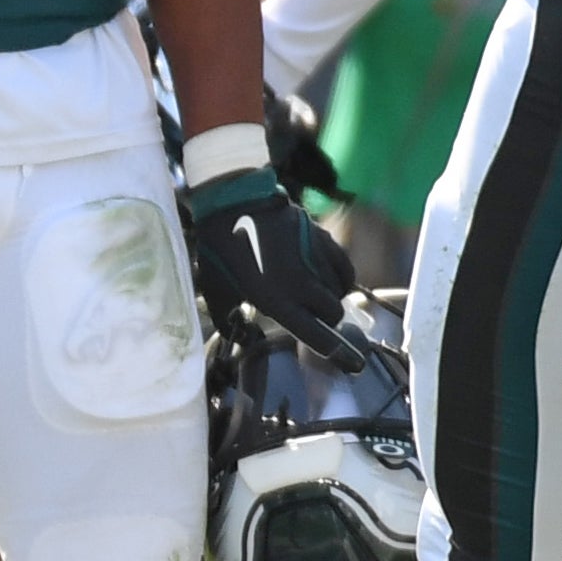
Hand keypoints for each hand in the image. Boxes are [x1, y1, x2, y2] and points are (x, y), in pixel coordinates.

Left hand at [188, 168, 363, 371]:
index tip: (343, 359)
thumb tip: (247, 337)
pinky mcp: (322, 239)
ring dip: (331, 297)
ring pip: (339, 291)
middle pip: (333, 314)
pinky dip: (341, 277)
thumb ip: (229, 321)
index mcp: (277, 302)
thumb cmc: (219, 250)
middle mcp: (302, 285)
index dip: (333, 350)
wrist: (231, 201)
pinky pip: (345, 267)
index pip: (319, 337)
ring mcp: (315, 260)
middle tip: (313, 315)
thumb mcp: (216, 291)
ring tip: (317, 294)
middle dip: (327, 320)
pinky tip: (331, 278)